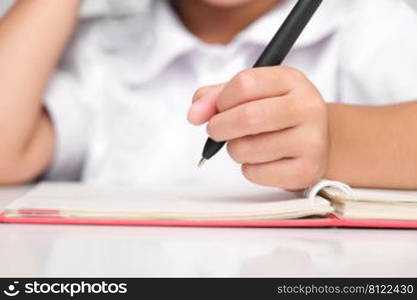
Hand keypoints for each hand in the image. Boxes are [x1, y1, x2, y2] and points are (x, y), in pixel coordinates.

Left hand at [188, 66, 328, 189]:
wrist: (317, 141)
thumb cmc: (277, 114)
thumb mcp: (253, 94)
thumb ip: (217, 96)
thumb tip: (194, 113)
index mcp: (292, 80)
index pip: (245, 83)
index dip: (221, 99)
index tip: (217, 109)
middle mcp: (307, 107)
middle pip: (248, 117)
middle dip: (219, 127)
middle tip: (216, 130)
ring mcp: (311, 141)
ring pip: (246, 149)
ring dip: (234, 149)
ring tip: (246, 144)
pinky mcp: (306, 170)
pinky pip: (255, 172)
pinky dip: (248, 169)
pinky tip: (262, 160)